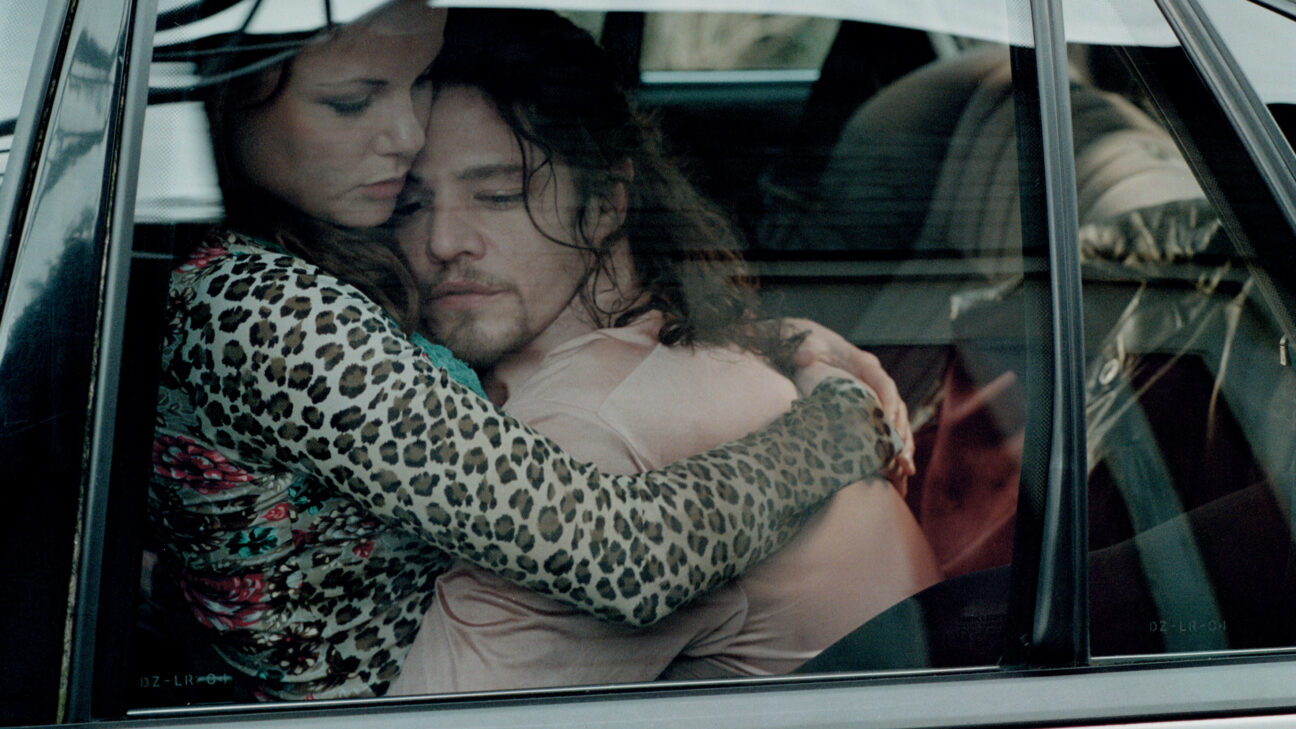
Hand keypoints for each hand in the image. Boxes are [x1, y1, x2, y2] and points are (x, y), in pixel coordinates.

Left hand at [784, 318, 914, 490]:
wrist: (806, 343)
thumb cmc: (807, 345)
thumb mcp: (804, 345)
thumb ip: (805, 351)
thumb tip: (805, 357)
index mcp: (863, 363)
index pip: (883, 384)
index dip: (889, 404)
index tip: (888, 425)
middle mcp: (874, 378)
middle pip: (897, 406)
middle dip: (901, 433)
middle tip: (903, 459)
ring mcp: (874, 392)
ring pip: (897, 420)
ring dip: (903, 444)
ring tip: (906, 470)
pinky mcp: (868, 406)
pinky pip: (886, 426)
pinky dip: (892, 445)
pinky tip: (896, 468)